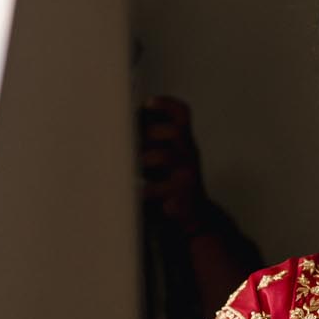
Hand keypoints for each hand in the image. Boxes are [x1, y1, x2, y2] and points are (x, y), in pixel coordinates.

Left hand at [138, 96, 206, 230]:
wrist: (195, 216)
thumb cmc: (173, 183)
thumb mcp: (165, 157)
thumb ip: (152, 141)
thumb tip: (123, 125)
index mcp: (184, 142)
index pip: (182, 114)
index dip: (166, 105)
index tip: (148, 102)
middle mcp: (188, 154)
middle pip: (174, 131)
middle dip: (152, 133)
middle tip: (139, 143)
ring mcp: (187, 175)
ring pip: (165, 156)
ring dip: (148, 158)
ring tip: (139, 169)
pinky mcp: (182, 196)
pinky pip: (161, 190)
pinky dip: (146, 192)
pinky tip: (139, 194)